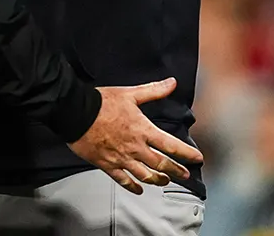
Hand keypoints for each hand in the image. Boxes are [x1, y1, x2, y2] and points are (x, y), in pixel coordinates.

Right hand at [68, 77, 202, 193]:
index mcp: (143, 130)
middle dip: (176, 171)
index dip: (187, 153)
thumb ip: (153, 90)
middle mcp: (135, 147)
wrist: (77, 113)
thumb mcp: (130, 93)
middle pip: (161, 164)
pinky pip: (123, 180)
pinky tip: (139, 190)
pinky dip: (133, 187)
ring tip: (164, 181)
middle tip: (185, 175)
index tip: (197, 158)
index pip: (171, 145)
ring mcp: (121, 158)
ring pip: (145, 175)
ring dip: (158, 180)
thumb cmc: (102, 102)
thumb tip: (172, 83)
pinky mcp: (107, 165)